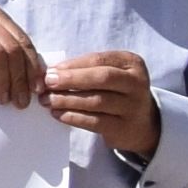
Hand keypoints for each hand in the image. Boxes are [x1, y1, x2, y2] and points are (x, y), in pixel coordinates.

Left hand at [36, 49, 162, 160]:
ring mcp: (134, 107)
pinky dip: (73, 117)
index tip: (50, 70)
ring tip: (47, 100)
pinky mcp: (124, 128)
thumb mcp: (108, 74)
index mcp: (131, 63)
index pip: (99, 60)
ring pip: (97, 101)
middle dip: (71, 80)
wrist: (140, 123)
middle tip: (47, 83)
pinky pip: (95, 122)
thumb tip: (50, 72)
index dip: (72, 65)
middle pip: (102, 78)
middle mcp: (137, 83)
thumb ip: (84, 69)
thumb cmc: (115, 91)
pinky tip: (57, 114)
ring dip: (67, 100)